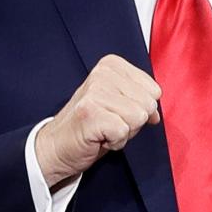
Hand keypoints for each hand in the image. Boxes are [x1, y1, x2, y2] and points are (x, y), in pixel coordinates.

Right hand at [35, 55, 161, 187]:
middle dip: (133, 122)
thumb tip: (156, 114)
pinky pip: (124, 131)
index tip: (117, 112)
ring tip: (103, 129)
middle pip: (148, 104)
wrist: (56, 146)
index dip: (140, 109)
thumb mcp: (118, 104)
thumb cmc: (91, 125)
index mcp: (112, 65)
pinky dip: (115, 141)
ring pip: (138, 117)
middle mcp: (103, 73)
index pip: (154, 90)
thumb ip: (140, 100)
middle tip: (109, 122)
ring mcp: (95, 92)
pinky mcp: (90, 112)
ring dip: (124, 132)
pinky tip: (99, 137)